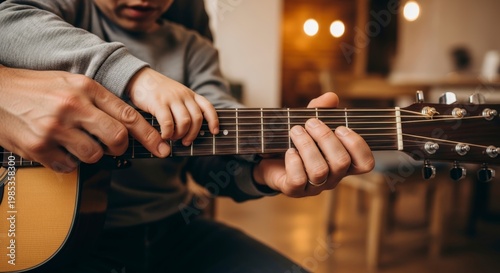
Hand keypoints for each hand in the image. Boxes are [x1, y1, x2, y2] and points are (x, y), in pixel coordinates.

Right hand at [0, 66, 168, 171]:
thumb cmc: (36, 87)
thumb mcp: (71, 82)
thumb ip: (99, 100)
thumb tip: (127, 124)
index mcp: (86, 87)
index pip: (128, 115)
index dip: (149, 136)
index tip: (162, 148)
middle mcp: (73, 106)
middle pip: (116, 138)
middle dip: (119, 148)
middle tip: (113, 148)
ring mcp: (56, 127)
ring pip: (94, 155)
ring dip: (90, 155)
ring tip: (75, 142)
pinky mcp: (39, 146)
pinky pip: (69, 166)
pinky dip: (68, 162)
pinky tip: (56, 148)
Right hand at [127, 67, 218, 145]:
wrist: (139, 77)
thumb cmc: (158, 90)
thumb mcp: (177, 94)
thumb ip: (184, 106)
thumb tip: (190, 128)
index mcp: (190, 94)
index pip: (207, 107)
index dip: (213, 120)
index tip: (214, 132)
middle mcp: (183, 96)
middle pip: (197, 118)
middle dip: (193, 134)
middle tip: (186, 142)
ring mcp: (171, 99)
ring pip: (185, 121)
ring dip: (181, 134)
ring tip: (173, 138)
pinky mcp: (158, 103)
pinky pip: (168, 122)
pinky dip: (168, 133)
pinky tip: (164, 136)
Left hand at [252, 92, 374, 196]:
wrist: (269, 159)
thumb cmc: (296, 141)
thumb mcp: (308, 123)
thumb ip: (320, 110)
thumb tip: (331, 97)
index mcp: (343, 163)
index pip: (365, 163)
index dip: (357, 145)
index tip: (341, 127)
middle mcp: (332, 177)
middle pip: (341, 162)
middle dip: (325, 137)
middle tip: (311, 123)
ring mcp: (314, 186)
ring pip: (319, 171)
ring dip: (307, 145)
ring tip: (295, 131)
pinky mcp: (294, 190)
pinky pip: (299, 180)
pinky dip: (294, 161)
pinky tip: (289, 151)